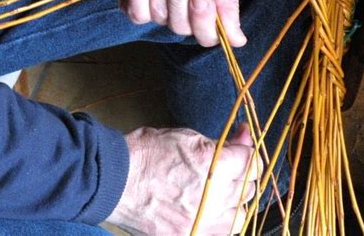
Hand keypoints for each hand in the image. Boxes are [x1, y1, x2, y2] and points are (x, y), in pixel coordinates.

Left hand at [85, 0, 246, 46]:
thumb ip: (227, 0)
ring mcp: (158, 11)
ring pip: (161, 17)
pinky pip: (139, 13)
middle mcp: (183, 14)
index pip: (209, 36)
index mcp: (207, 7)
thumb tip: (239, 41)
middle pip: (183, 28)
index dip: (205, 23)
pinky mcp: (133, 6)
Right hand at [106, 123, 262, 234]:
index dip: (247, 148)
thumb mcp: (186, 137)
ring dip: (237, 199)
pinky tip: (214, 208)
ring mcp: (201, 221)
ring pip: (240, 214)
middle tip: (231, 161)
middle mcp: (212, 196)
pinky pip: (222, 232)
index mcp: (211, 165)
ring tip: (224, 188)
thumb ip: (220, 142)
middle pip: (248, 187)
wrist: (113, 179)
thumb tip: (243, 137)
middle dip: (243, 171)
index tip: (241, 142)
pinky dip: (223, 220)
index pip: (250, 161)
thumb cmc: (147, 151)